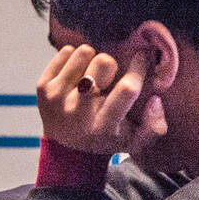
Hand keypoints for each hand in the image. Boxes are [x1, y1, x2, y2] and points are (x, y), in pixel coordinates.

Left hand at [35, 45, 166, 156]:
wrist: (65, 148)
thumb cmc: (107, 137)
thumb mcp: (135, 141)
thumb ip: (154, 126)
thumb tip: (155, 100)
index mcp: (103, 128)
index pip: (127, 89)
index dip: (139, 68)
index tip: (142, 57)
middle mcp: (77, 113)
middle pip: (104, 62)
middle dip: (111, 65)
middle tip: (108, 77)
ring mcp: (57, 98)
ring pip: (84, 52)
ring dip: (92, 60)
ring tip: (91, 76)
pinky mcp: (43, 87)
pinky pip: (66, 51)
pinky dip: (74, 58)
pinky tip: (76, 75)